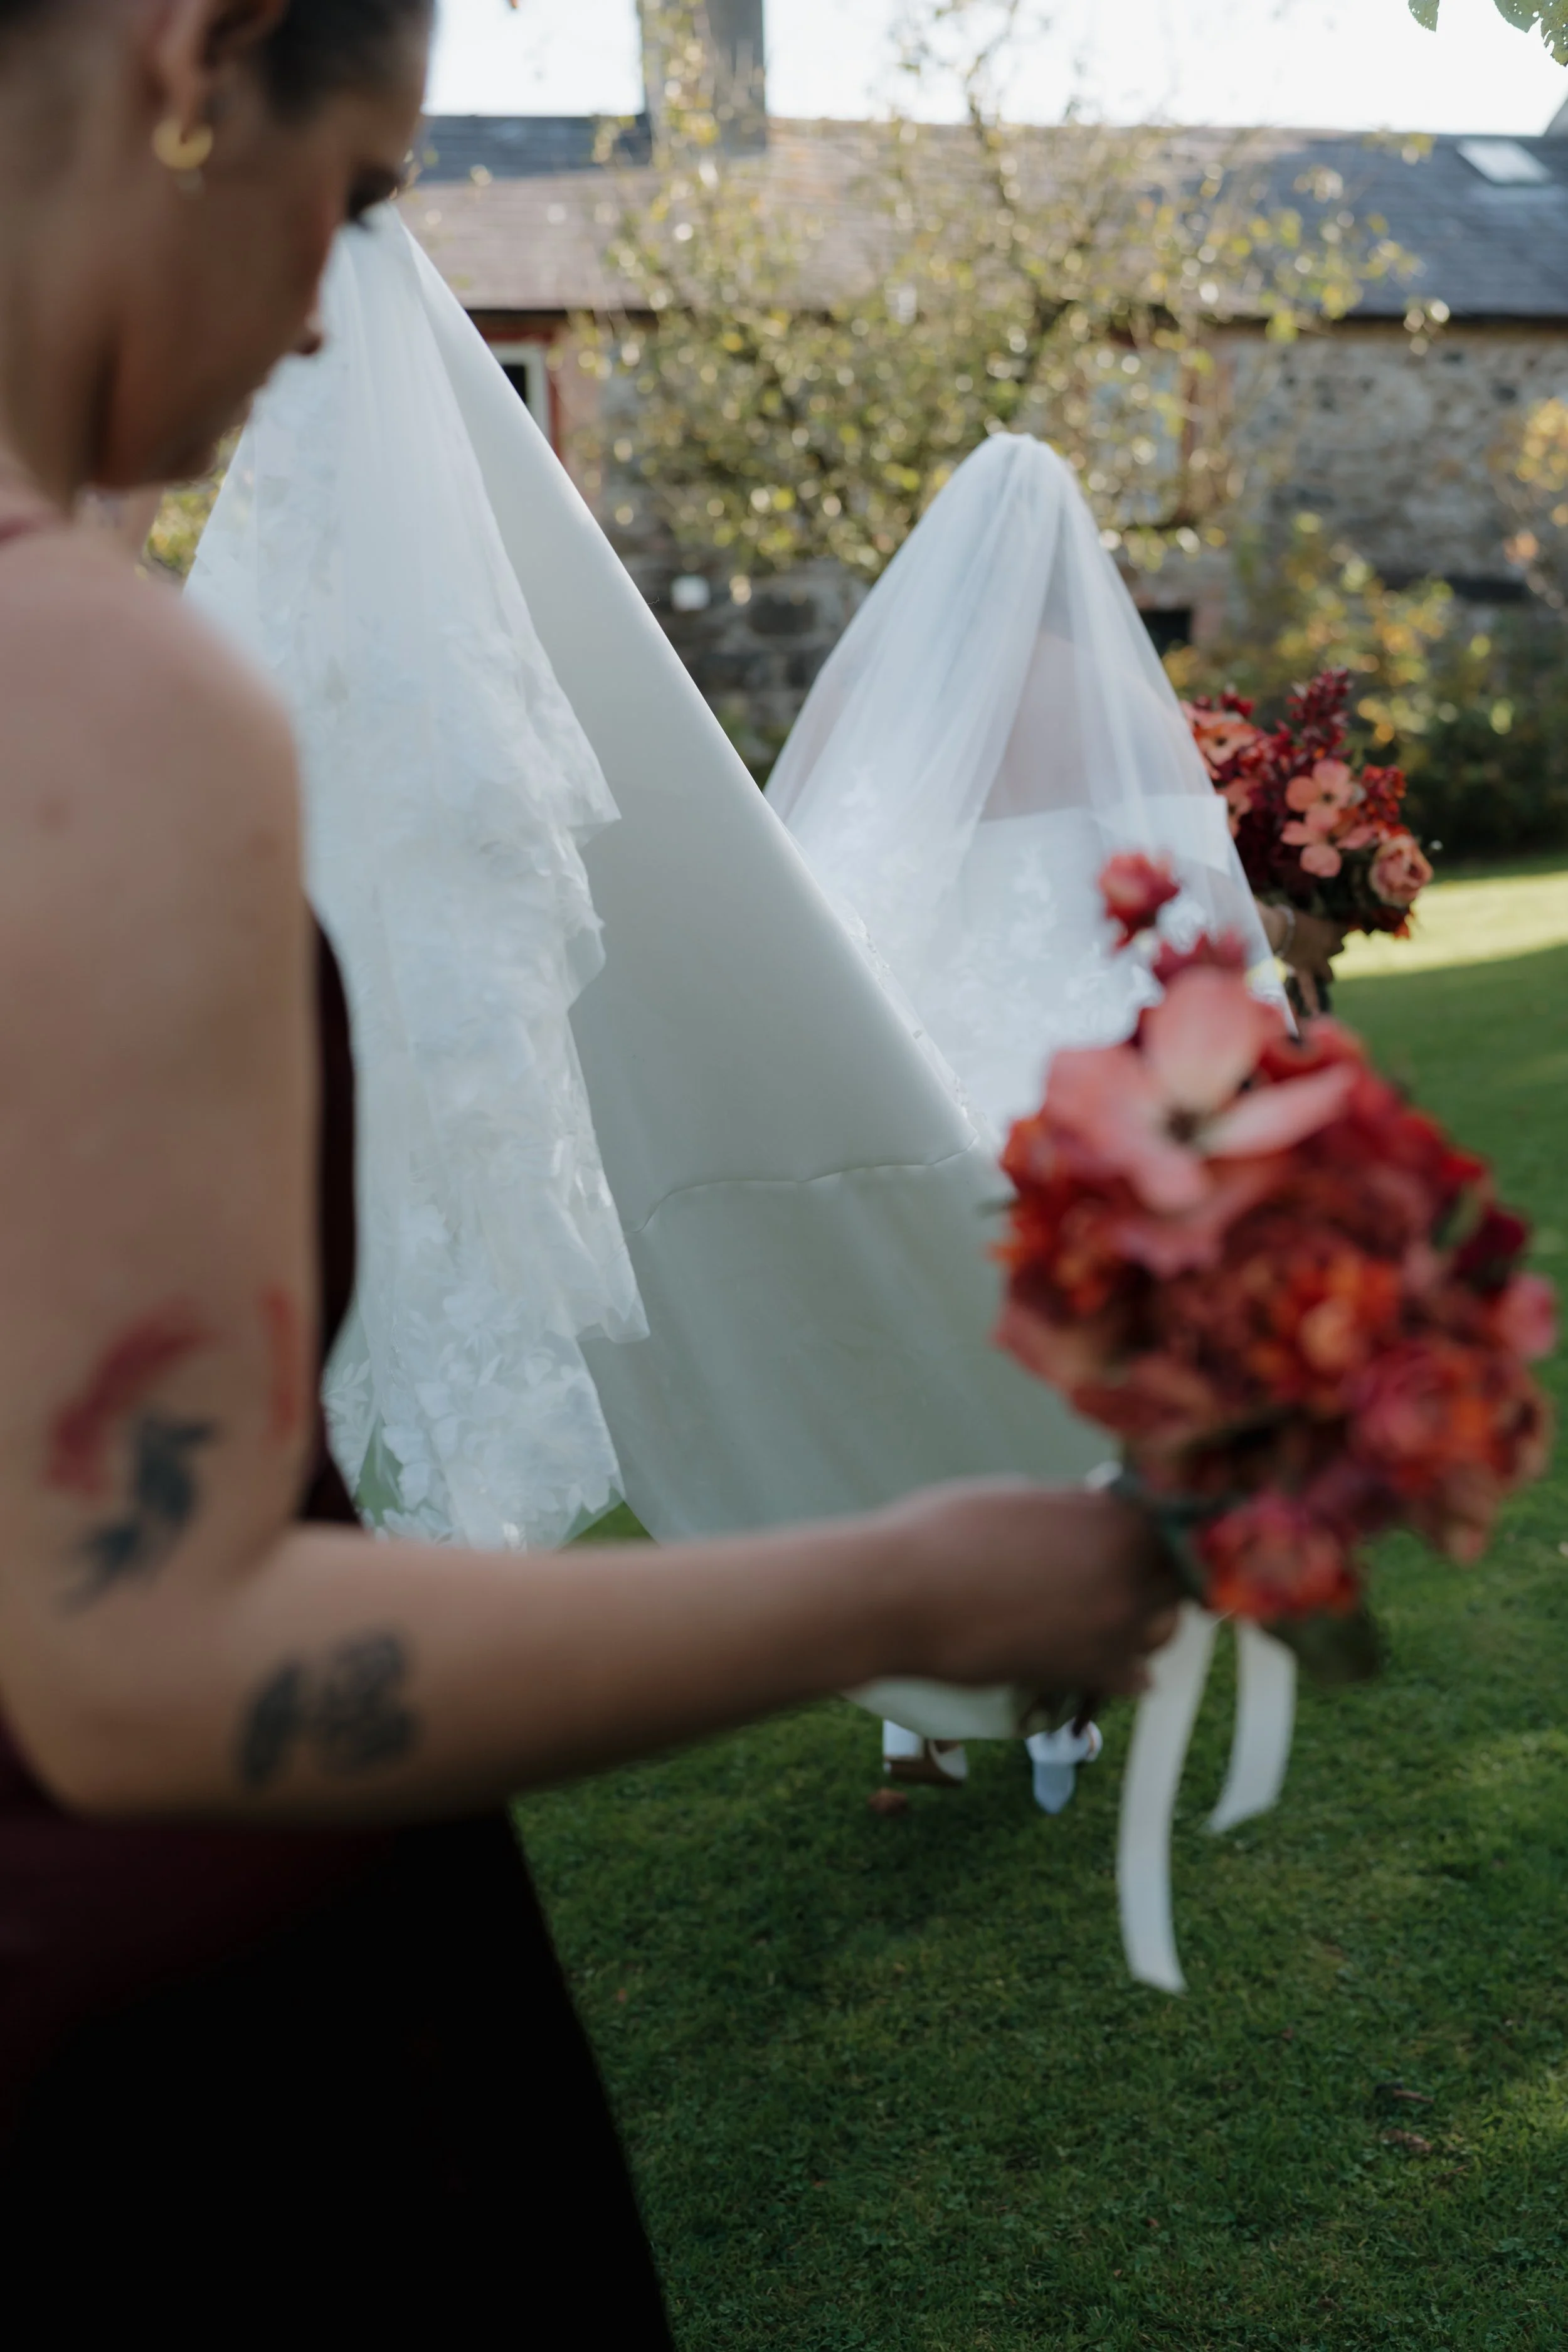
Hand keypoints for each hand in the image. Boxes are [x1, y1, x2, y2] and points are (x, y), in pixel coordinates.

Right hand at [878, 1479, 1181, 1698]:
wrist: (901, 1595)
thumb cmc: (947, 1531)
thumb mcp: (1024, 1496)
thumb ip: (1080, 1510)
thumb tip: (1105, 1512)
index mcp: (1116, 1519)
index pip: (1178, 1524)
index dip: (1164, 1527)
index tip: (1146, 1531)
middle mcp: (1129, 1573)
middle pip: (1180, 1578)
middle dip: (1159, 1573)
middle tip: (1125, 1569)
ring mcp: (1113, 1627)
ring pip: (1163, 1630)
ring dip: (1142, 1621)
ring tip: (1106, 1611)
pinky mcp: (1088, 1673)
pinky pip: (1136, 1678)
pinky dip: (1119, 1669)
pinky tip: (1091, 1652)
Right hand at [1285, 909, 1345, 1016]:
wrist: (1277, 928)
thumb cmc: (1285, 916)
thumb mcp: (1301, 915)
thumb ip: (1306, 923)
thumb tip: (1299, 924)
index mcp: (1330, 929)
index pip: (1342, 931)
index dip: (1336, 931)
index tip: (1331, 930)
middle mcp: (1329, 947)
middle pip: (1340, 949)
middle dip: (1332, 949)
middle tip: (1322, 948)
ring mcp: (1318, 962)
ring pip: (1330, 973)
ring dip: (1326, 973)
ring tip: (1321, 974)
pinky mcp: (1305, 972)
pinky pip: (1309, 989)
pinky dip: (1312, 1000)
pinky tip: (1315, 1012)